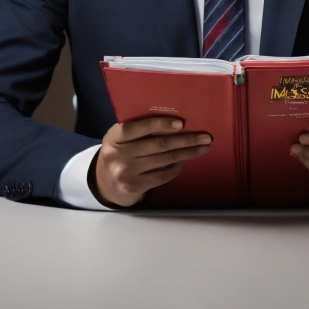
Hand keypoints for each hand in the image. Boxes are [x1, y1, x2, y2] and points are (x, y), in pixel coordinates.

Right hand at [89, 117, 210, 207]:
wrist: (104, 183)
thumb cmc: (120, 153)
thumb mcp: (120, 138)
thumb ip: (137, 130)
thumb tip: (174, 122)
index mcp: (114, 137)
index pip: (138, 127)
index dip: (160, 124)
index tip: (181, 123)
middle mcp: (118, 154)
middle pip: (158, 145)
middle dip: (185, 140)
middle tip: (204, 137)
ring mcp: (126, 172)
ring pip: (164, 160)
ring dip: (187, 153)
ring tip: (202, 148)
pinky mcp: (134, 186)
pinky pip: (162, 176)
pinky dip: (176, 168)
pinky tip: (183, 162)